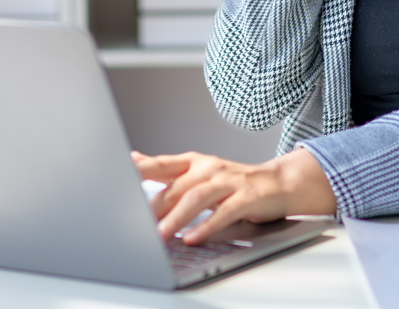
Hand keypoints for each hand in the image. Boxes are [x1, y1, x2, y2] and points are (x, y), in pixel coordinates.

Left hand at [132, 147, 337, 244]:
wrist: (278, 182)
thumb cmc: (233, 181)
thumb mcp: (198, 171)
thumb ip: (168, 170)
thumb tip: (135, 160)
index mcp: (194, 161)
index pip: (163, 164)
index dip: (142, 170)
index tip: (121, 178)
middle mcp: (209, 167)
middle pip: (177, 185)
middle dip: (155, 206)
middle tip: (136, 223)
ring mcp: (228, 181)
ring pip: (197, 197)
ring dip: (177, 217)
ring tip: (161, 234)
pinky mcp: (246, 197)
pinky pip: (224, 212)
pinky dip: (207, 225)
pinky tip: (193, 237)